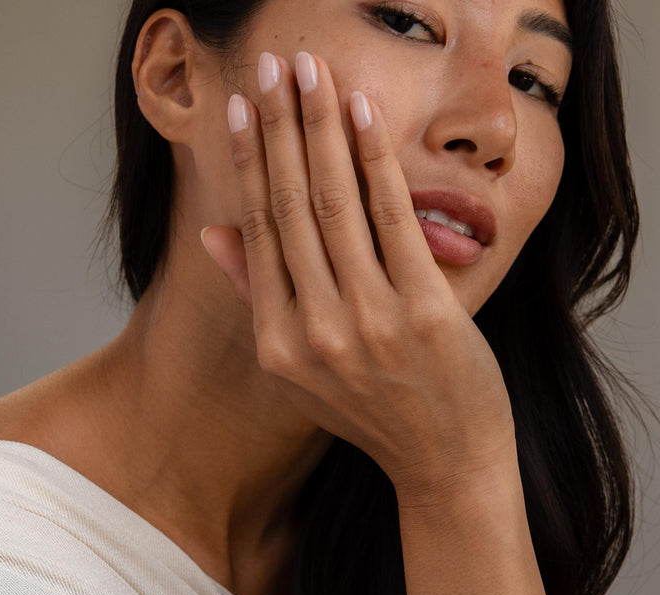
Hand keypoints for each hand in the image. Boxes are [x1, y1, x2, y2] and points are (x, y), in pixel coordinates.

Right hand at [203, 51, 517, 501]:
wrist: (446, 464)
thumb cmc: (377, 414)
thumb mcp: (303, 373)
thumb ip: (260, 300)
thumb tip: (214, 235)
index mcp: (278, 346)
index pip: (258, 234)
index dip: (248, 163)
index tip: (242, 107)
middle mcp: (314, 334)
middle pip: (288, 209)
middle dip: (278, 127)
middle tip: (272, 64)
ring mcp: (368, 324)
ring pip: (333, 205)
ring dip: (319, 128)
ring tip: (310, 71)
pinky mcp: (422, 313)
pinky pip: (392, 221)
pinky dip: (374, 161)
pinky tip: (362, 112)